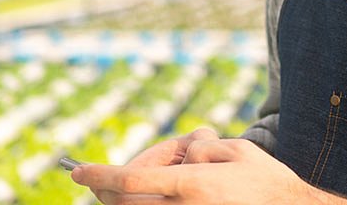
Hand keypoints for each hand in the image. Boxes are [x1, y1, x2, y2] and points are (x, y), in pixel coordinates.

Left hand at [72, 137, 331, 204]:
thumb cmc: (268, 182)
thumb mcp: (237, 151)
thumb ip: (201, 148)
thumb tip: (180, 155)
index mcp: (194, 185)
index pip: (131, 181)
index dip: (100, 174)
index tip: (77, 171)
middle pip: (127, 204)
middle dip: (108, 190)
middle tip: (99, 178)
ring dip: (133, 199)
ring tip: (155, 179)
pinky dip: (149, 204)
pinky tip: (158, 193)